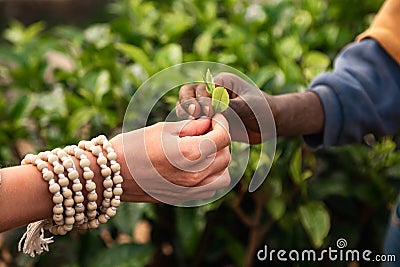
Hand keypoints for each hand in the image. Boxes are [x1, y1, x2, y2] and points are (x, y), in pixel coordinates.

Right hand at [111, 114, 230, 203]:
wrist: (111, 175)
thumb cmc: (133, 146)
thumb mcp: (163, 129)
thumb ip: (192, 127)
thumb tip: (208, 124)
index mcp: (190, 154)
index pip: (223, 137)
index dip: (222, 123)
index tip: (214, 118)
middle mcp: (195, 175)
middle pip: (226, 156)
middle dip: (221, 140)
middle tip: (206, 131)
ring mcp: (190, 191)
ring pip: (223, 177)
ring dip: (219, 161)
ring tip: (204, 150)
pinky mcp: (184, 199)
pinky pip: (211, 189)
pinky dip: (212, 177)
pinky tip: (198, 167)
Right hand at [176, 72, 275, 143]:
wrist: (270, 124)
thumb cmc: (263, 110)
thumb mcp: (248, 106)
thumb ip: (230, 106)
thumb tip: (212, 108)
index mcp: (222, 82)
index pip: (202, 86)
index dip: (202, 99)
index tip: (210, 112)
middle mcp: (212, 91)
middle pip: (188, 92)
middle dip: (188, 103)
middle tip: (194, 116)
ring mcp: (208, 105)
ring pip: (187, 106)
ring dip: (185, 114)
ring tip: (191, 124)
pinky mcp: (208, 119)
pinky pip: (192, 120)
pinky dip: (189, 125)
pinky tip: (194, 134)